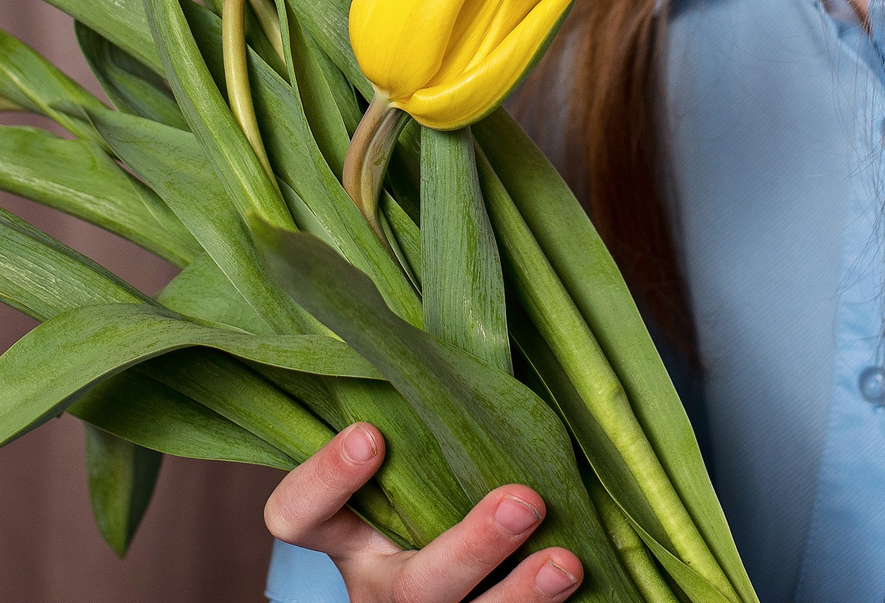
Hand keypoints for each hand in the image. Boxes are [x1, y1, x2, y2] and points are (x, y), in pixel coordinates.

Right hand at [266, 423, 583, 600]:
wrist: (455, 585)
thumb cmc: (433, 491)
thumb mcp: (408, 467)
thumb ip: (417, 421)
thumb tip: (461, 311)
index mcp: (349, 536)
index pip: (301, 516)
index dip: (326, 480)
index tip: (371, 434)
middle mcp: (381, 587)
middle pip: (411, 588)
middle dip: (470, 549)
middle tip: (523, 501)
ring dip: (522, 596)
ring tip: (568, 560)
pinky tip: (584, 580)